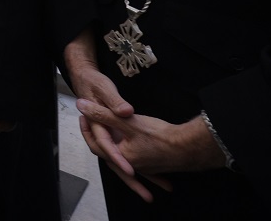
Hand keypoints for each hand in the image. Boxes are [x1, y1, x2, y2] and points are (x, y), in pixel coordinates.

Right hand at [62, 31, 150, 198]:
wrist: (84, 78)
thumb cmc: (93, 83)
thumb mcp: (105, 90)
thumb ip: (114, 104)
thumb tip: (124, 111)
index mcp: (97, 126)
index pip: (106, 146)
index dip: (118, 158)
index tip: (131, 171)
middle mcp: (103, 135)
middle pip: (115, 163)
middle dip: (132, 181)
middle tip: (147, 196)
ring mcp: (109, 137)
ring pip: (124, 163)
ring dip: (139, 179)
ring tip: (153, 194)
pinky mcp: (116, 136)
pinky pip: (129, 156)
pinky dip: (142, 167)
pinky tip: (156, 177)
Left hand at [75, 101, 225, 200]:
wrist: (189, 148)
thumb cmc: (160, 136)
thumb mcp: (127, 121)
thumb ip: (103, 113)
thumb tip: (81, 105)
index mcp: (120, 156)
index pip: (95, 144)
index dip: (87, 128)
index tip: (83, 116)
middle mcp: (129, 164)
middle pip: (107, 151)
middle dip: (97, 137)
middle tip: (90, 122)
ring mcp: (142, 166)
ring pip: (122, 155)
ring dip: (113, 144)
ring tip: (107, 129)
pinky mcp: (153, 164)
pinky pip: (136, 158)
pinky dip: (130, 150)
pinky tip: (132, 142)